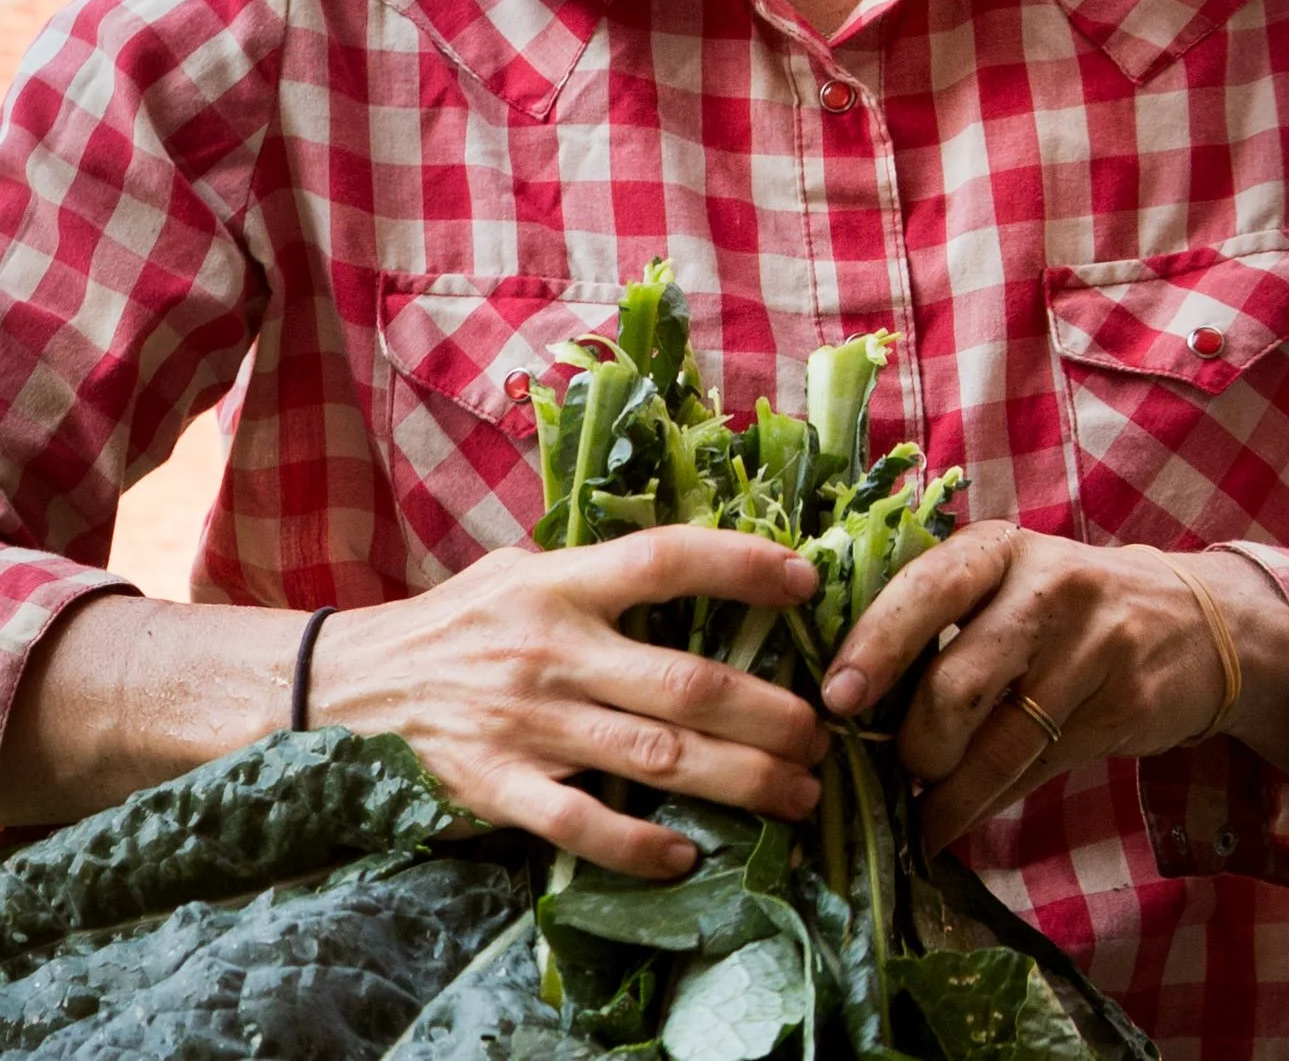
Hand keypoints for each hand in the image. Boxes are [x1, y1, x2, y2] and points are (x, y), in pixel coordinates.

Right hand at [312, 528, 824, 877]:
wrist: (339, 688)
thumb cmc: (454, 622)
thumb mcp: (522, 569)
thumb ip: (600, 570)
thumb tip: (695, 563)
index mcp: (561, 583)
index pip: (665, 560)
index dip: (740, 566)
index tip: (805, 582)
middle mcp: (551, 651)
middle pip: (684, 683)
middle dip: (768, 712)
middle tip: (823, 732)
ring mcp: (527, 725)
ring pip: (654, 757)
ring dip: (737, 780)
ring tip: (797, 792)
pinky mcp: (497, 789)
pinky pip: (580, 825)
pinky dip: (638, 845)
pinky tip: (689, 855)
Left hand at [817, 526, 1288, 852]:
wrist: (1195, 620)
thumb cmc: (1067, 605)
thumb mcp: (1009, 582)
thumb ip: (941, 621)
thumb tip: (844, 701)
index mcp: (999, 549)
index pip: (927, 589)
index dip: (876, 644)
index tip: (835, 699)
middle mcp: (1046, 589)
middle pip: (956, 683)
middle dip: (914, 745)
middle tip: (891, 769)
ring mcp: (1091, 648)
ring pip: (996, 743)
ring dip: (945, 793)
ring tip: (920, 812)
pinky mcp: (1121, 706)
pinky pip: (1034, 771)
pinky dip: (984, 806)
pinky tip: (958, 821)